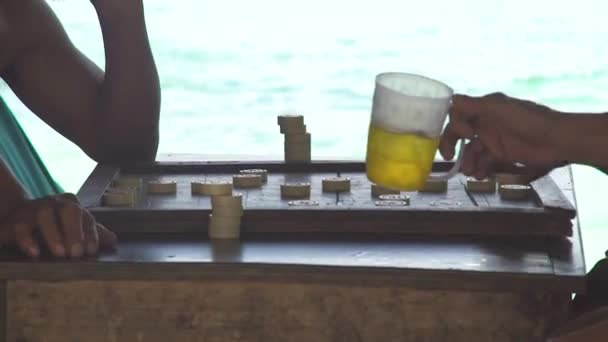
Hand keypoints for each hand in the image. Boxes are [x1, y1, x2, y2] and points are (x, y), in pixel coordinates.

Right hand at [0, 193, 116, 257]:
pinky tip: (35, 253)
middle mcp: (55, 203)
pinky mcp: (16, 221)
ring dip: (54, 235)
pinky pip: (22, 228)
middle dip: (74, 232)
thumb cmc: (53, 224)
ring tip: (60, 254)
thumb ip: (92, 233)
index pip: (86, 217)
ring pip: (45, 216)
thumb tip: (114, 240)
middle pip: (69, 211)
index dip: (90, 234)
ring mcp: (35, 209)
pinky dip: (28, 241)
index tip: (91, 250)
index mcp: (72, 205)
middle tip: (76, 254)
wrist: (18, 217)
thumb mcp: (73, 227)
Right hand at [439, 93, 564, 177]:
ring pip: (471, 151)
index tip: (467, 136)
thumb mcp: (499, 108)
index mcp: (484, 108)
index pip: (458, 115)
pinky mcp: (501, 154)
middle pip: (460, 134)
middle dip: (451, 146)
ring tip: (469, 173)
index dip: (456, 126)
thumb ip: (474, 105)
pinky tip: (480, 176)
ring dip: (467, 161)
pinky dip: (479, 169)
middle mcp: (485, 123)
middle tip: (448, 158)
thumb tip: (451, 99)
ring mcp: (493, 139)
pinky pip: (484, 162)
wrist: (556, 140)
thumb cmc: (528, 120)